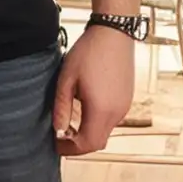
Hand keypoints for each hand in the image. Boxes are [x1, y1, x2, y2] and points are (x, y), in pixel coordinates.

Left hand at [51, 25, 135, 155]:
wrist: (114, 32)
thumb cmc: (89, 52)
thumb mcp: (67, 79)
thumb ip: (61, 108)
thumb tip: (57, 131)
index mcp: (101, 110)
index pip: (87, 144)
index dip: (69, 149)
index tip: (55, 143)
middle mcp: (117, 112)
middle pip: (98, 142)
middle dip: (78, 144)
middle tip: (60, 135)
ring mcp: (125, 106)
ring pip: (105, 131)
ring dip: (88, 132)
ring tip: (70, 120)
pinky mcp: (127, 98)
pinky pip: (112, 119)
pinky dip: (97, 121)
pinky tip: (85, 107)